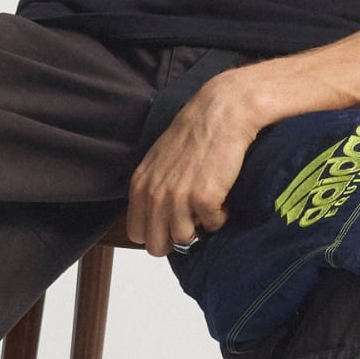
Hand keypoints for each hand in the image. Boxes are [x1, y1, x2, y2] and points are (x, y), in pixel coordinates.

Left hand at [126, 74, 259, 256]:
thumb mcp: (158, 162)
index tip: (173, 223)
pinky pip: (214, 226)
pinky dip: (221, 215)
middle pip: (156, 245)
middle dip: (176, 238)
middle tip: (192, 220)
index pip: (137, 233)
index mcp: (140, 186)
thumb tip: (160, 220)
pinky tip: (222, 196)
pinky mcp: (205, 199)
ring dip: (200, 226)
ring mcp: (178, 198)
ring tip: (208, 203)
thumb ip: (152, 190)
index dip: (157, 233)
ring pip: (185, 239)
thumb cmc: (194, 134)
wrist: (221, 113)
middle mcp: (154, 194)